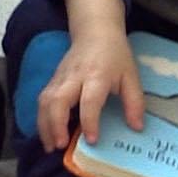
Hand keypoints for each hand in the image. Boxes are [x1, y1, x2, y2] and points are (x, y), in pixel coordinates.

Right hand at [37, 0, 143, 151]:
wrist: (95, 30)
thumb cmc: (115, 55)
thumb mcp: (131, 76)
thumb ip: (134, 102)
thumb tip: (136, 128)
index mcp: (97, 75)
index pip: (89, 100)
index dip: (89, 121)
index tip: (91, 140)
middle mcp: (74, 77)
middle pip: (58, 100)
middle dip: (56, 124)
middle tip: (60, 146)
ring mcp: (60, 77)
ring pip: (45, 101)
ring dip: (44, 125)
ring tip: (49, 146)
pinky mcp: (53, 80)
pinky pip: (42, 99)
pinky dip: (41, 118)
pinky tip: (46, 134)